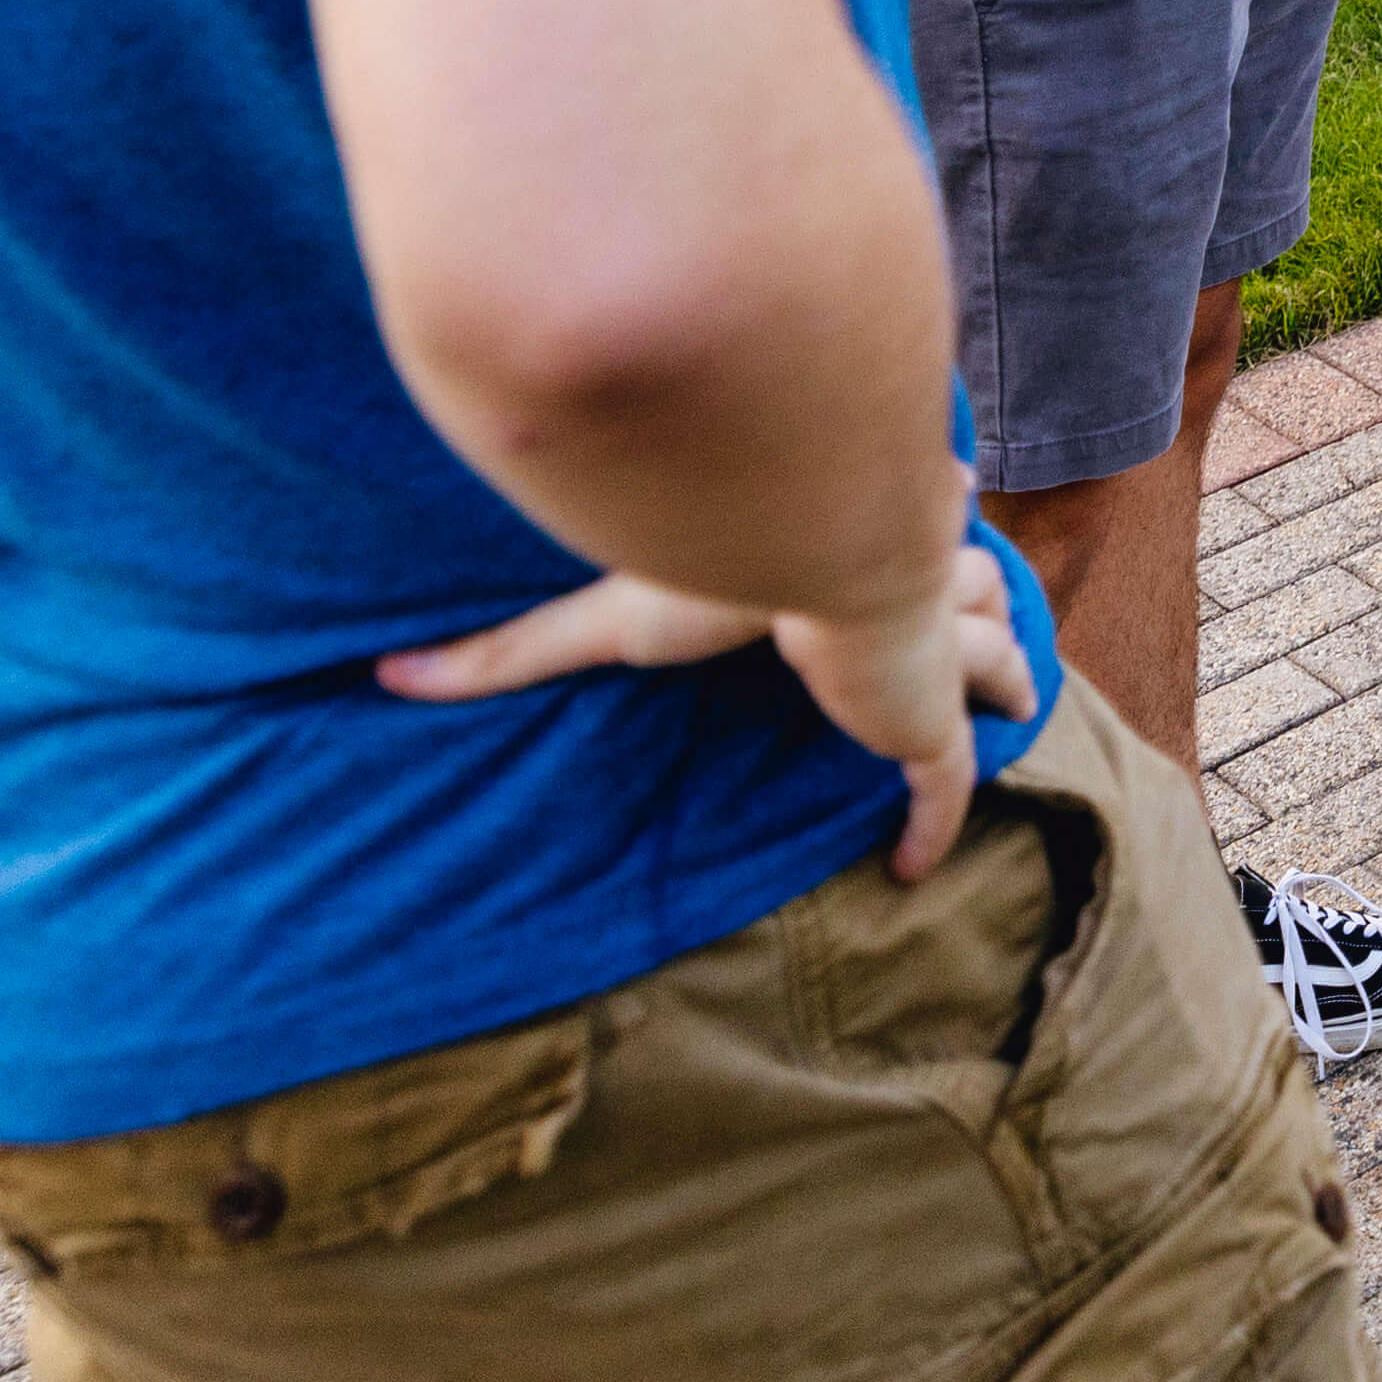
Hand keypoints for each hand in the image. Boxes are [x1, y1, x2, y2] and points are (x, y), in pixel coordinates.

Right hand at [379, 531, 1039, 883]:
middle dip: (972, 597)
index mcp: (842, 547)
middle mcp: (902, 586)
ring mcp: (930, 656)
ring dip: (996, 667)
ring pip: (992, 648)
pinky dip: (939, 820)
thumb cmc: (719, 563)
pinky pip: (949, 779)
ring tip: (994, 698)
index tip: (923, 515)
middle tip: (965, 627)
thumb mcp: (606, 611)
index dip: (913, 528)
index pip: (893, 528)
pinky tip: (913, 866)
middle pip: (969, 581)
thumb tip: (384, 676)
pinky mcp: (934, 723)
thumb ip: (510, 649)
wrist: (819, 555)